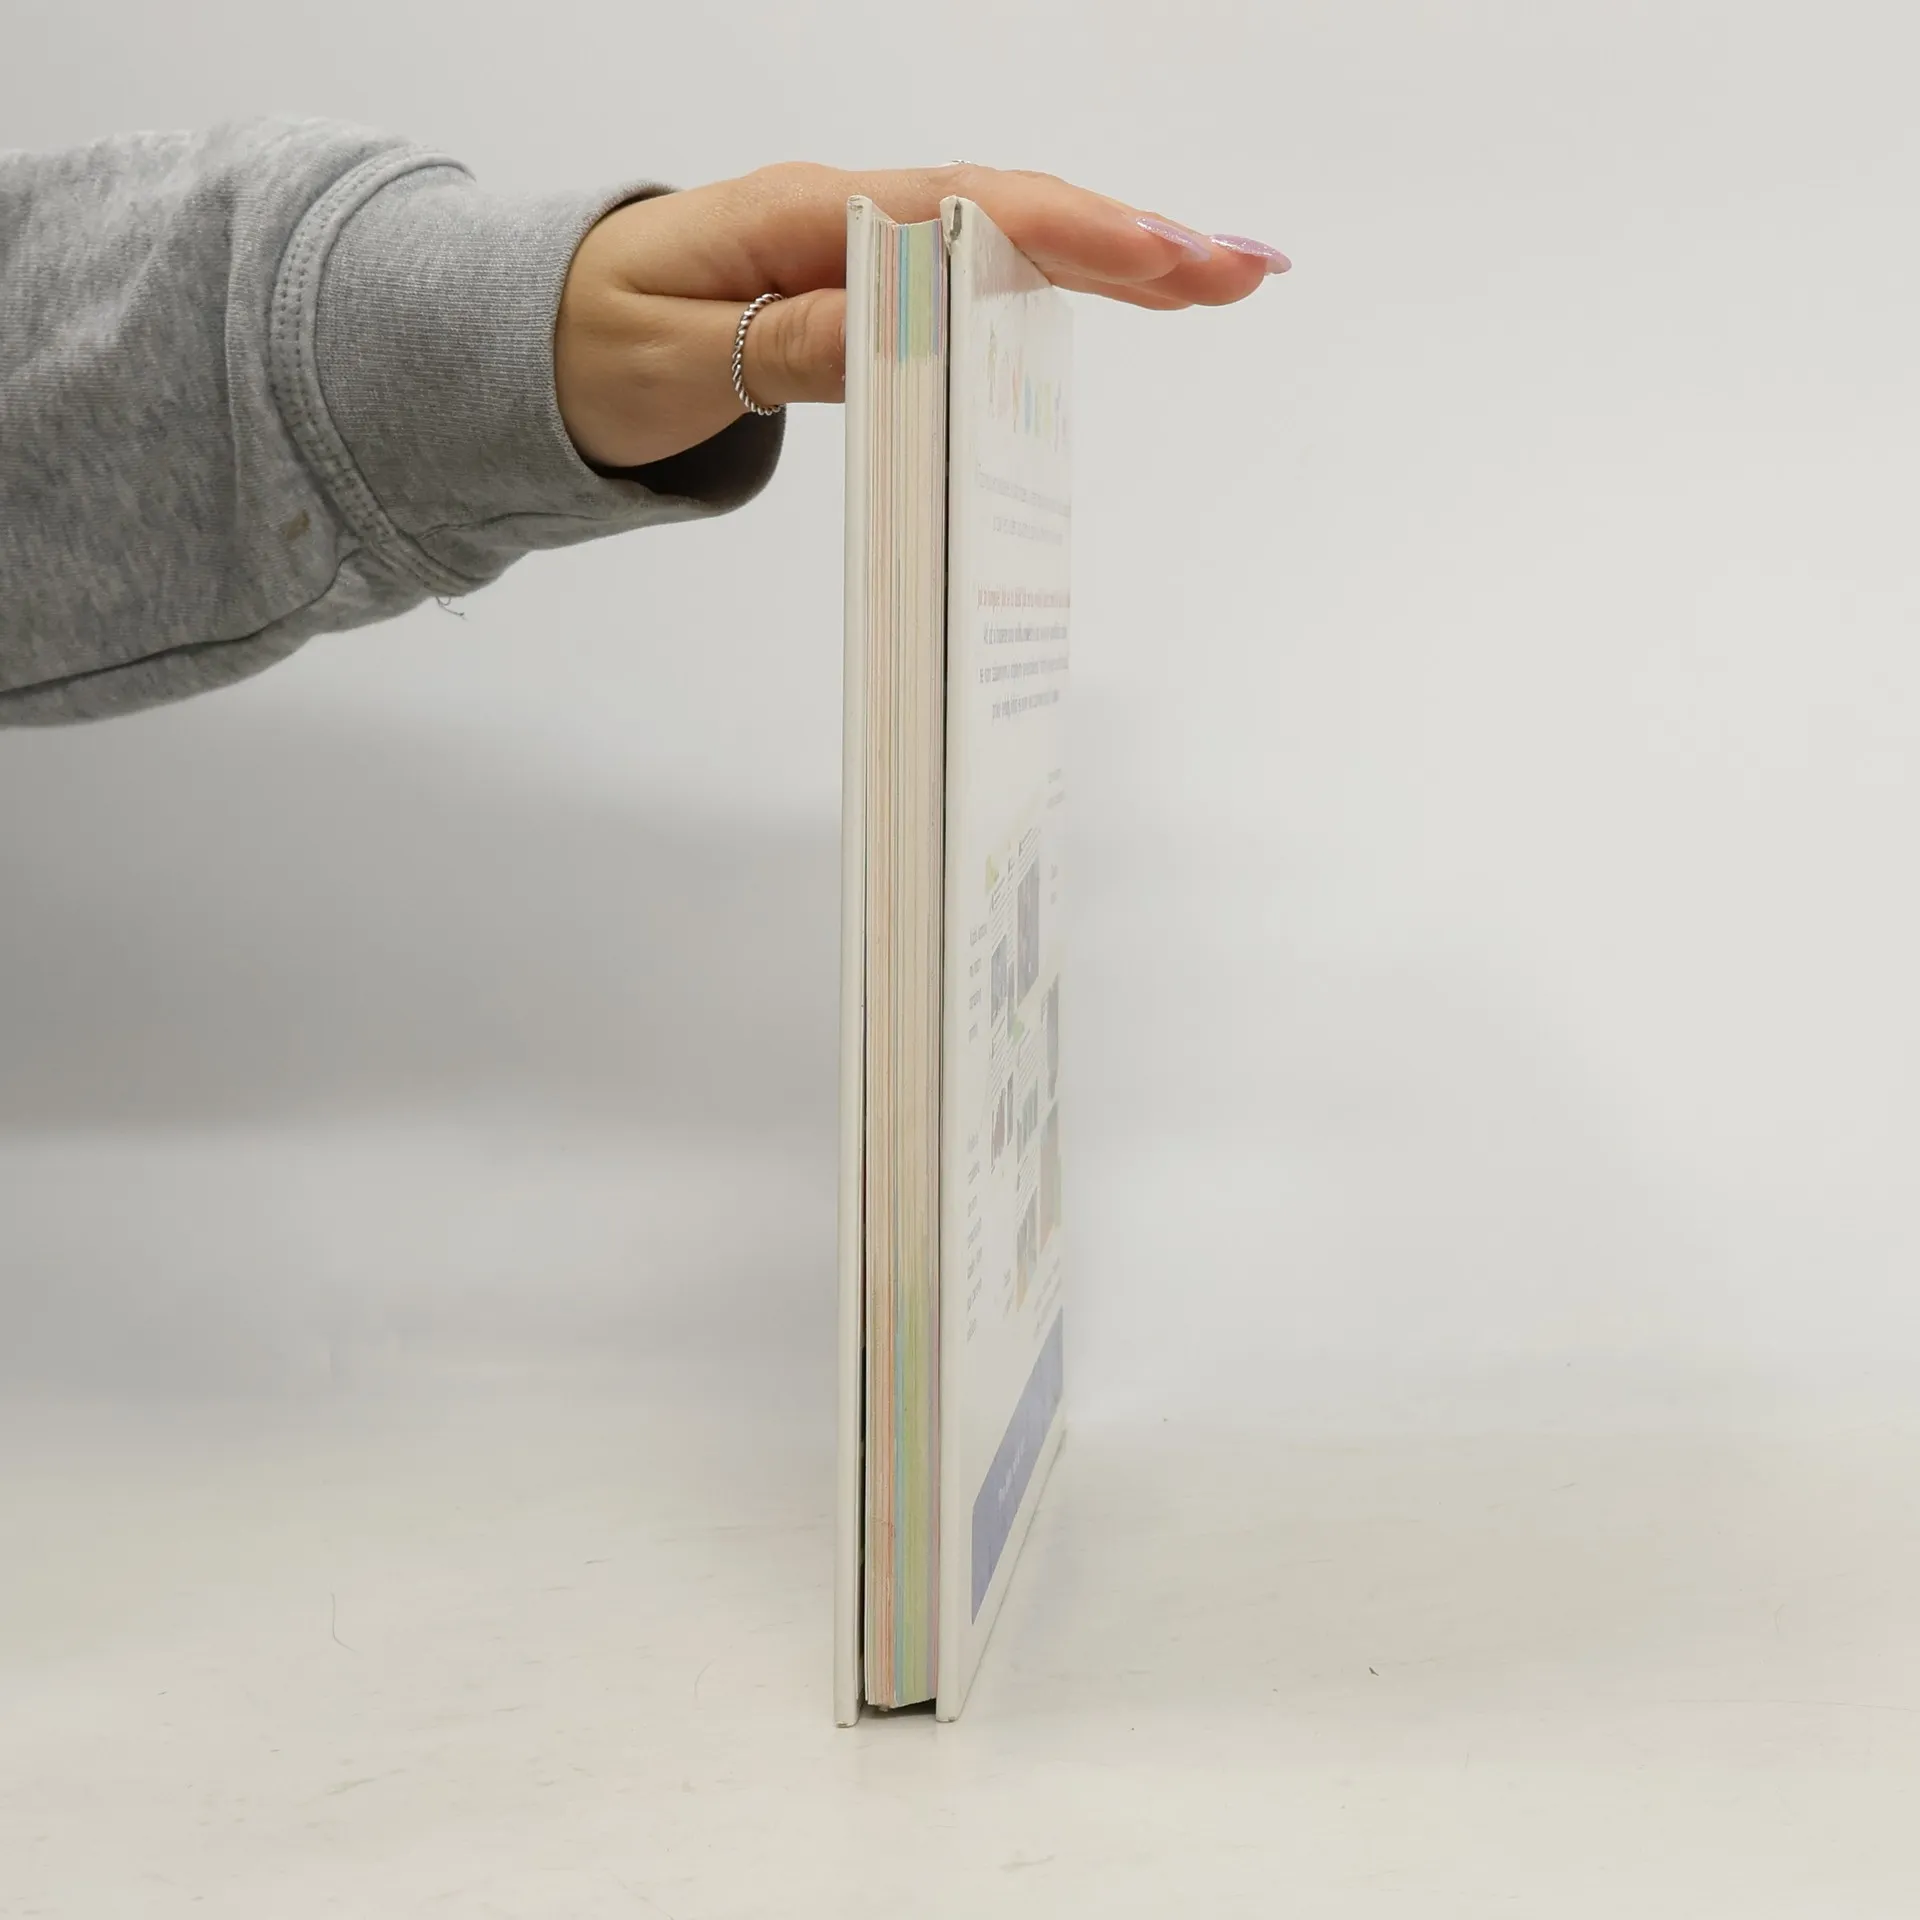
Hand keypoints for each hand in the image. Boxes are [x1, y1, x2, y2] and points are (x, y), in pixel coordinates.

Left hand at [555, 163, 1288, 469]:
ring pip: (1006, 240)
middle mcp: (843, 217)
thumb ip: (786, 341)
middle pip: (1008, 214)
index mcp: (801, 219)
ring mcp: (859, 247)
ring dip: (1116, 256)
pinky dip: (1054, 283)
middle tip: (1244, 269)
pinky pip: (972, 276)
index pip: (959, 212)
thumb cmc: (585, 349)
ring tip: (1222, 277)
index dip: (1067, 235)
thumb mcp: (668, 361)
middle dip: (1131, 239)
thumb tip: (905, 325)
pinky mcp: (862, 287)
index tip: (1160, 259)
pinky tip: (1125, 294)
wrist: (532, 345)